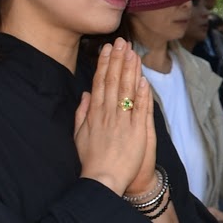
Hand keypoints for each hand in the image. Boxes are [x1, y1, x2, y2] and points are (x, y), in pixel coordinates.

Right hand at [76, 40, 154, 197]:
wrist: (101, 181)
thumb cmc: (90, 161)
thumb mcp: (79, 135)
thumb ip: (82, 113)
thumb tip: (85, 95)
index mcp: (94, 114)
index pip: (100, 83)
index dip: (105, 64)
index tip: (108, 49)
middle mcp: (108, 115)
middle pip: (113, 82)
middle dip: (118, 60)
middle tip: (122, 42)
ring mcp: (122, 123)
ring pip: (127, 92)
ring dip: (130, 71)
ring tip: (133, 53)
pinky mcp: (136, 133)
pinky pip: (140, 109)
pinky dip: (142, 94)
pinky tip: (143, 78)